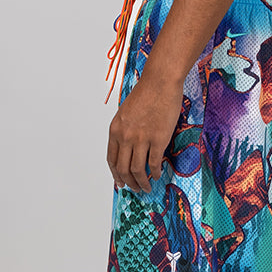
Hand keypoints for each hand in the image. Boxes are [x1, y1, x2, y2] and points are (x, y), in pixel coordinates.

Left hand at [107, 73, 184, 192]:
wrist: (160, 82)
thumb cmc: (146, 93)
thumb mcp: (126, 113)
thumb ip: (124, 131)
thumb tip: (128, 150)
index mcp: (115, 130)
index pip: (111, 159)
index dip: (115, 175)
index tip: (120, 183)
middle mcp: (125, 136)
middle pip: (123, 169)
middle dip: (129, 183)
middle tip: (135, 189)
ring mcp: (141, 139)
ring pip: (138, 170)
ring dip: (142, 183)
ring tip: (147, 187)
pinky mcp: (158, 140)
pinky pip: (154, 164)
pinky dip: (155, 173)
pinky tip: (157, 176)